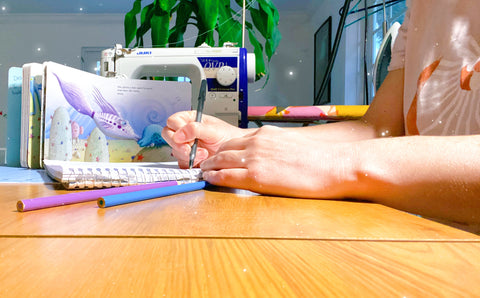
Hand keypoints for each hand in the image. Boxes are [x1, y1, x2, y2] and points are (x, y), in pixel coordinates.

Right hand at [161, 111, 246, 167]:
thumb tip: (180, 134)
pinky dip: (190, 163)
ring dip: (188, 154)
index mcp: (188, 119)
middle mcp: (184, 132)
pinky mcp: (187, 159)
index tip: (185, 137)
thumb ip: (195, 129)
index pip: (172, 122)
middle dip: (179, 144)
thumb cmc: (226, 136)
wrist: (234, 151)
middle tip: (190, 149)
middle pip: (168, 136)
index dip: (177, 129)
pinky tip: (202, 160)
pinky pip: (181, 162)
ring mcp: (185, 146)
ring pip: (175, 151)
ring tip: (204, 154)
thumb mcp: (213, 129)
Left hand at [200, 125, 357, 197]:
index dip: (223, 149)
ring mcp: (254, 158)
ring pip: (221, 160)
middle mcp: (256, 142)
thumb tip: (267, 156)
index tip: (218, 155)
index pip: (235, 140)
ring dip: (209, 167)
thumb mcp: (291, 144)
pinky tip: (209, 179)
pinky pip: (226, 176)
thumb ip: (273, 147)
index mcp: (265, 134)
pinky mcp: (256, 175)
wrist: (331, 165)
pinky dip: (214, 177)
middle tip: (206, 164)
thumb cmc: (318, 158)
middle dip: (212, 157)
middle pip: (224, 148)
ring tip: (204, 172)